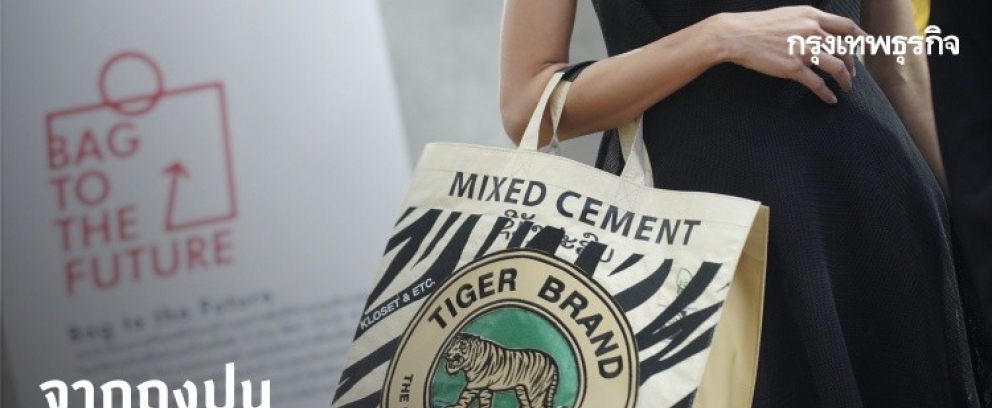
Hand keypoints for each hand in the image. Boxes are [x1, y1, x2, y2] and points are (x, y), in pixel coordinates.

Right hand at [704, 6, 867, 103]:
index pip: (847, 26)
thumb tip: (821, 31)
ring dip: (845, 80)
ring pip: (836, 67)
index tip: (868, 46)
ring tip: (846, 87)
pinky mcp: (793, 68)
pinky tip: (830, 99)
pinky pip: (817, 84)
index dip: (861, 37)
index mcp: (812, 17)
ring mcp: (804, 50)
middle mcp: (812, 32)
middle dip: (851, 64)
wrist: (737, 35)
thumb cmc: (759, 25)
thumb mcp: (789, 15)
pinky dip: (827, 94)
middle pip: (844, 50)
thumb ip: (808, 22)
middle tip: (851, 74)